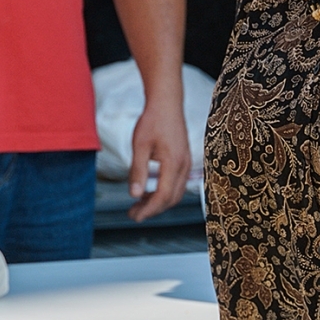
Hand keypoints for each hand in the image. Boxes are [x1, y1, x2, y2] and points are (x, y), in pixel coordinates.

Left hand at [124, 91, 193, 220]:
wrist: (167, 102)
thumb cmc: (153, 120)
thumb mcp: (139, 145)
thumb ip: (138, 171)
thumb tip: (135, 195)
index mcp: (174, 163)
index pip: (164, 196)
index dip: (150, 210)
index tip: (135, 217)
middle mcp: (184, 165)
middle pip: (172, 198)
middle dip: (153, 209)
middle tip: (133, 214)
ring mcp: (186, 163)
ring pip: (175, 192)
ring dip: (158, 202)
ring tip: (138, 205)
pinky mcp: (183, 160)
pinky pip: (176, 183)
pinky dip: (163, 192)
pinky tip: (148, 191)